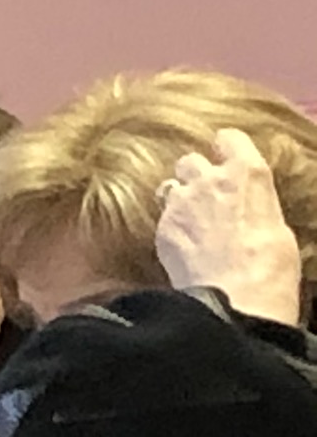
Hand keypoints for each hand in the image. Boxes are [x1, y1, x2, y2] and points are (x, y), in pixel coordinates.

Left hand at [156, 128, 304, 325]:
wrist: (235, 297)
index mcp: (248, 173)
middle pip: (190, 160)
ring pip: (170, 185)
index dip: (226, 148)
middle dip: (196, 175)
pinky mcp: (162, 228)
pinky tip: (181, 244)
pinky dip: (169, 226)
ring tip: (189, 219)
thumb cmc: (270, 266)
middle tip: (205, 195)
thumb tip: (249, 210)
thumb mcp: (276, 226)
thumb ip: (255, 204)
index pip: (229, 138)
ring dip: (178, 198)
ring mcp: (181, 202)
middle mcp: (210, 179)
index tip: (226, 157)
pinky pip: (161, 217)